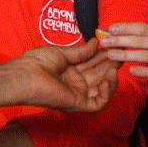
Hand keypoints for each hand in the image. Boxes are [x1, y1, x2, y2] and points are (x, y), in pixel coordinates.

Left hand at [4, 41, 118, 112]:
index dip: (103, 55)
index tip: (112, 45)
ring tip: (116, 64)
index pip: (92, 63)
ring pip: (101, 89)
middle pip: (99, 74)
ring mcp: (77, 94)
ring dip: (111, 77)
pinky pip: (98, 103)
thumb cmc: (37, 62)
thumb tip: (95, 42)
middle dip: (110, 63)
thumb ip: (80, 51)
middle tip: (121, 52)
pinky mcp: (78, 104)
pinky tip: (108, 78)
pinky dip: (106, 92)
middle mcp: (75, 83)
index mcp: (70, 70)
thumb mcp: (62, 52)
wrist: (26, 75)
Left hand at [98, 21, 147, 87]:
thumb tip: (126, 32)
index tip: (111, 28)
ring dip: (126, 54)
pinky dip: (142, 70)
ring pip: (144, 55)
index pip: (143, 27)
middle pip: (141, 40)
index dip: (126, 27)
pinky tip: (131, 70)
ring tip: (110, 55)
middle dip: (120, 40)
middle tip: (104, 41)